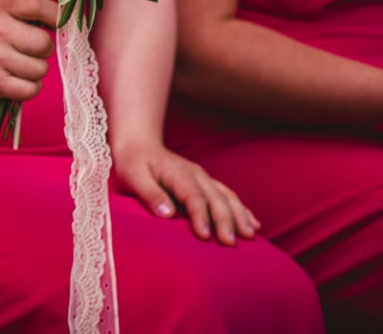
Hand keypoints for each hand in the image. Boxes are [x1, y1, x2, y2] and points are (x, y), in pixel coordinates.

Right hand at [0, 0, 57, 100]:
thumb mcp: (6, 6)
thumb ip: (34, 6)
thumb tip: (70, 15)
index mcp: (0, 6)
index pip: (38, 6)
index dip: (56, 16)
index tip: (59, 23)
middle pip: (44, 44)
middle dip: (44, 48)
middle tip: (32, 47)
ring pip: (40, 69)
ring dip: (36, 68)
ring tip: (22, 63)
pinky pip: (31, 90)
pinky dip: (30, 86)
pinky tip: (19, 78)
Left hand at [115, 141, 258, 245]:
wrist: (139, 145)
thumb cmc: (133, 162)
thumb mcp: (133, 176)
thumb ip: (150, 194)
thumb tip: (168, 214)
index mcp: (178, 172)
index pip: (193, 196)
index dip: (200, 216)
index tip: (204, 235)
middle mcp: (196, 174)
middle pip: (215, 198)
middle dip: (225, 221)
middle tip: (230, 243)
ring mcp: (204, 178)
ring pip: (227, 197)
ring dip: (239, 216)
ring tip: (249, 236)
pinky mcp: (207, 183)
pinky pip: (229, 196)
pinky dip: (242, 210)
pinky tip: (253, 224)